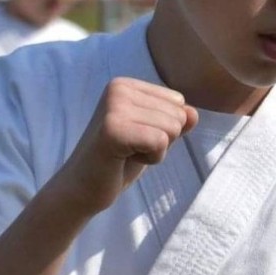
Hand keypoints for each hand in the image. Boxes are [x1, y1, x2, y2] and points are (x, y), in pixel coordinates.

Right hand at [56, 77, 198, 215]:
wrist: (82, 189)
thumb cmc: (118, 161)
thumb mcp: (152, 136)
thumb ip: (175, 121)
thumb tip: (193, 113)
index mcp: (125, 84)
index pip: (178, 101)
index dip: (164, 128)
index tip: (134, 138)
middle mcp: (117, 89)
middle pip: (177, 114)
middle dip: (161, 140)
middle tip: (129, 149)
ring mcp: (113, 107)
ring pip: (172, 128)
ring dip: (155, 150)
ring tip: (126, 154)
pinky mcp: (113, 130)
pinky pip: (160, 142)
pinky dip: (151, 158)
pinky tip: (124, 160)